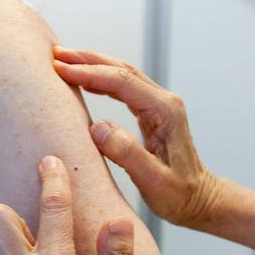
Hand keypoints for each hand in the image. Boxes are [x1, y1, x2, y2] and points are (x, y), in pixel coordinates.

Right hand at [53, 46, 219, 226]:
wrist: (198, 199)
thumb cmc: (178, 194)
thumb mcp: (153, 181)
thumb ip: (127, 154)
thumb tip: (98, 127)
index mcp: (164, 111)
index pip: (122, 82)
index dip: (89, 73)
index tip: (61, 69)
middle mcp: (164, 102)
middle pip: (121, 70)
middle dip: (87, 60)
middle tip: (56, 54)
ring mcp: (159, 105)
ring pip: (123, 75)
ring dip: (94, 66)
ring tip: (65, 60)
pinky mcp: (152, 113)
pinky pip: (124, 88)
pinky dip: (102, 80)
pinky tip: (86, 81)